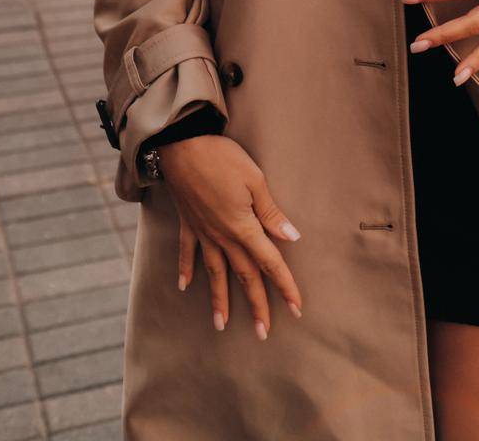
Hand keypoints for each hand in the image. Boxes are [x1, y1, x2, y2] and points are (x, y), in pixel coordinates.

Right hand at [160, 134, 303, 340]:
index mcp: (243, 227)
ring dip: (219, 300)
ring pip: (214, 273)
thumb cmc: (222, 157)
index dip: (285, 286)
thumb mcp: (255, 180)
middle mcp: (222, 236)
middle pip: (244, 275)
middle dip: (256, 305)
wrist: (182, 145)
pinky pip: (187, 252)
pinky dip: (186, 270)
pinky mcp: (188, 223)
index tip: (297, 308)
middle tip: (264, 333)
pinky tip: (184, 286)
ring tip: (222, 326)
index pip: (270, 262)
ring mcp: (203, 232)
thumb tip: (292, 237)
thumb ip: (271, 212)